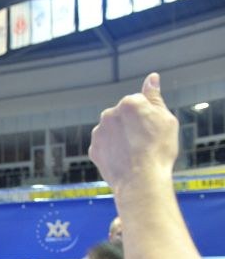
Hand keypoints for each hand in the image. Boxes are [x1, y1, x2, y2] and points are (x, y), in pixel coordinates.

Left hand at [88, 73, 178, 192]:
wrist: (140, 180)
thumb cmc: (158, 149)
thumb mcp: (165, 120)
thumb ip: (155, 98)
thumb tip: (152, 78)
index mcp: (129, 103)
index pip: (139, 103)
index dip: (148, 118)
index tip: (153, 130)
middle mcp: (109, 114)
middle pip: (123, 116)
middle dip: (131, 126)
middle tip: (144, 143)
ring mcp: (99, 132)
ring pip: (112, 131)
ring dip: (120, 138)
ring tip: (134, 154)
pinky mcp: (93, 149)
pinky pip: (105, 147)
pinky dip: (113, 152)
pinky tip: (123, 160)